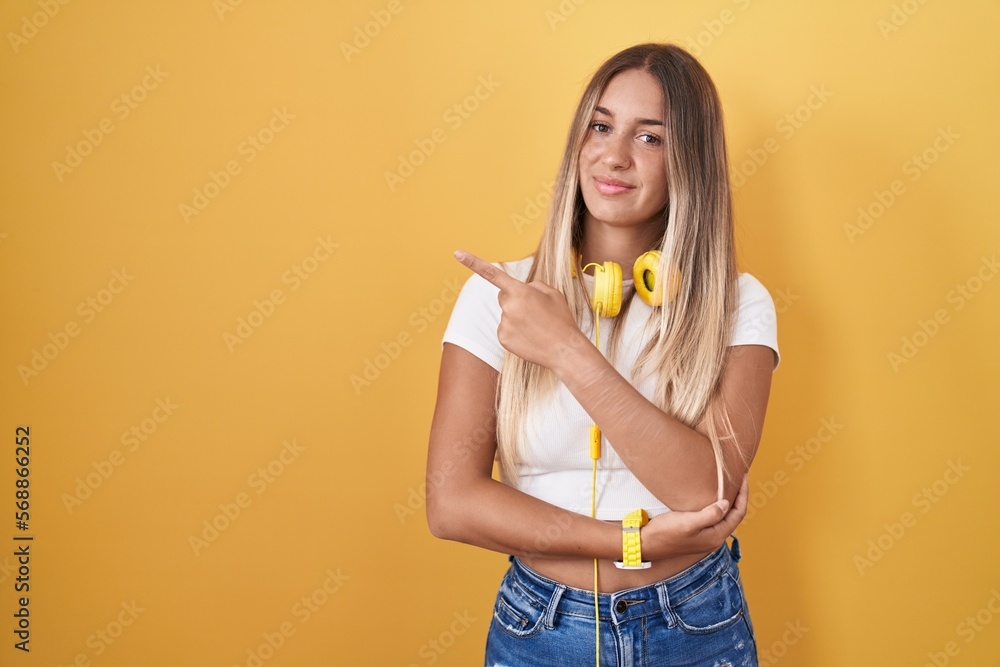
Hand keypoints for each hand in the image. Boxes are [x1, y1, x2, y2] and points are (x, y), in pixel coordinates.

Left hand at [454, 249, 588, 368]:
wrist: (564, 350)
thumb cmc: (560, 320)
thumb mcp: (552, 294)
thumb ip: (533, 286)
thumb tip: (523, 290)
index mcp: (520, 291)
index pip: (492, 274)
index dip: (473, 262)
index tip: (457, 253)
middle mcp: (508, 306)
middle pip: (504, 296)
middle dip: (515, 299)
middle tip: (535, 311)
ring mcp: (503, 323)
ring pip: (506, 314)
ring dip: (517, 317)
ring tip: (536, 327)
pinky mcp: (502, 338)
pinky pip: (505, 329)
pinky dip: (515, 331)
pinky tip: (530, 337)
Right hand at [641, 475, 748, 559]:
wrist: (645, 544)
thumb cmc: (664, 533)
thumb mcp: (688, 522)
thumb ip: (710, 515)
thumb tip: (726, 504)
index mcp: (715, 537)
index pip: (738, 514)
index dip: (744, 496)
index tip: (744, 478)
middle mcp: (713, 539)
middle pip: (733, 516)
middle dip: (739, 498)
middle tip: (740, 479)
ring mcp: (704, 538)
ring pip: (724, 518)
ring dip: (729, 502)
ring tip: (729, 486)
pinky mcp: (695, 534)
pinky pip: (713, 519)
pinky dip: (717, 507)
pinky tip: (712, 498)